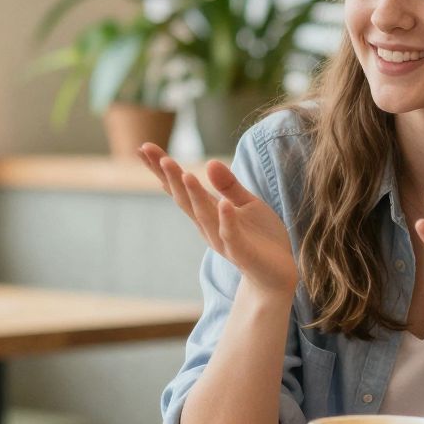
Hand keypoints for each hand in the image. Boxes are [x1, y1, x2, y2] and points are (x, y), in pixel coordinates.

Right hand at [137, 145, 297, 295]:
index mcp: (208, 212)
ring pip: (204, 215)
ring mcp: (223, 240)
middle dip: (170, 177)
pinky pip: (232, 234)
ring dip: (194, 195)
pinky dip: (226, 220)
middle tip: (152, 154)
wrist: (278, 275)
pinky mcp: (242, 252)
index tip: (144, 148)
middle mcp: (209, 226)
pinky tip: (224, 204)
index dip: (162, 170)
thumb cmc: (261, 238)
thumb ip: (228, 185)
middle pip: (184, 199)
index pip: (181, 188)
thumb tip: (209, 162)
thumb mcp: (247, 204)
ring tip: (184, 173)